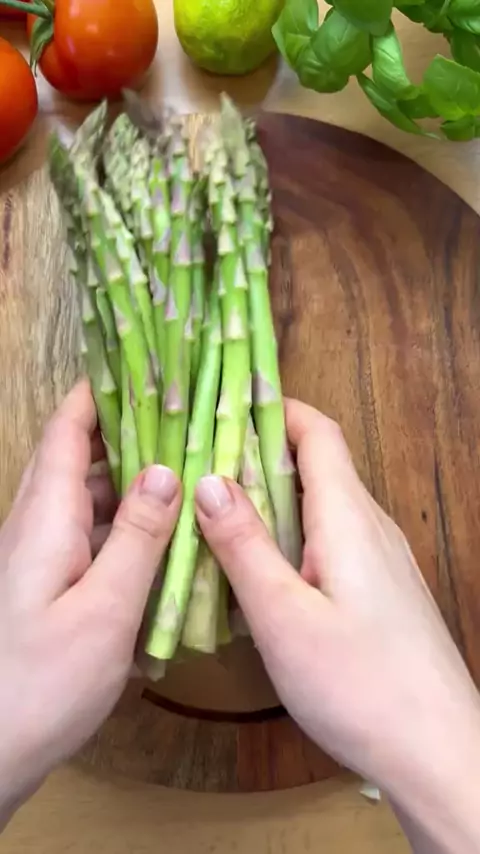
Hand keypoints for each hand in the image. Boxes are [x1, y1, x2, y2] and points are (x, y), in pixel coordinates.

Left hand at [0, 380, 180, 825]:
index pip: (67, 432)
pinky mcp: (47, 587)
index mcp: (45, 518)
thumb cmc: (43, 683)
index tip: (142, 366)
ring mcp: (39, 558)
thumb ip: (136, 537)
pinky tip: (161, 539)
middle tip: (182, 417)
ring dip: (128, 479)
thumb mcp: (103, 609)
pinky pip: (87, 535)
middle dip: (125, 430)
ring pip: (84, 498)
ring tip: (184, 469)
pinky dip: (123, 524)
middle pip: (77, 458)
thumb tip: (166, 470)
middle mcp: (37, 527)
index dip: (98, 393)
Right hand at [196, 400, 479, 853]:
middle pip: (318, 465)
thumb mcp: (283, 617)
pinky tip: (260, 568)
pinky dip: (292, 535)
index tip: (222, 402)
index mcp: (348, 516)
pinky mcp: (382, 591)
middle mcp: (370, 526)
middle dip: (260, 452)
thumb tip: (207, 480)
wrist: (438, 751)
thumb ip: (245, 545)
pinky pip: (332, 541)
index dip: (275, 407)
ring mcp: (381, 560)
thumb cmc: (359, 684)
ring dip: (274, 498)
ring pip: (323, 506)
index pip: (318, 432)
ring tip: (216, 508)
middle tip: (198, 459)